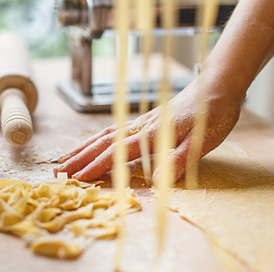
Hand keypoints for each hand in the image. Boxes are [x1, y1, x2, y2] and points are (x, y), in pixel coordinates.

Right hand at [53, 75, 242, 182]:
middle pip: (102, 145)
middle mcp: (140, 128)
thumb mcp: (202, 141)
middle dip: (78, 159)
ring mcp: (139, 123)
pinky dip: (95, 139)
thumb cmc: (212, 114)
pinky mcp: (143, 120)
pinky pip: (112, 131)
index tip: (76, 180)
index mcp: (152, 135)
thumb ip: (178, 160)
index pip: (117, 154)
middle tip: (57, 171)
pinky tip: (90, 144)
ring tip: (63, 159)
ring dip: (82, 149)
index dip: (95, 168)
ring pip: (103, 137)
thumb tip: (158, 181)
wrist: (217, 87)